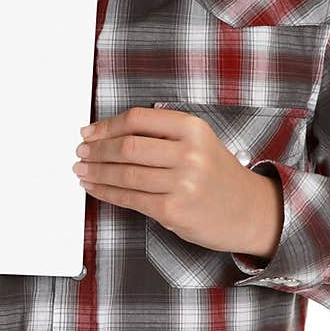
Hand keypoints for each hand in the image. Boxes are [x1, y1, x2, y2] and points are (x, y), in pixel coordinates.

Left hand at [72, 106, 279, 256]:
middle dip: (97, 150)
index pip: (138, 119)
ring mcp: (182, 183)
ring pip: (125, 173)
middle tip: (81, 152)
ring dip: (96, 172)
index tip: (88, 132)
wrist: (248, 211)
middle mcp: (189, 153)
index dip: (106, 126)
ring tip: (81, 170)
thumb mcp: (198, 142)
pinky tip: (95, 188)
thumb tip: (109, 133)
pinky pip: (130, 198)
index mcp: (192, 128)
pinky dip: (106, 193)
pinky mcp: (173, 209)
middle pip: (127, 146)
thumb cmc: (216, 176)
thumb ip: (162, 133)